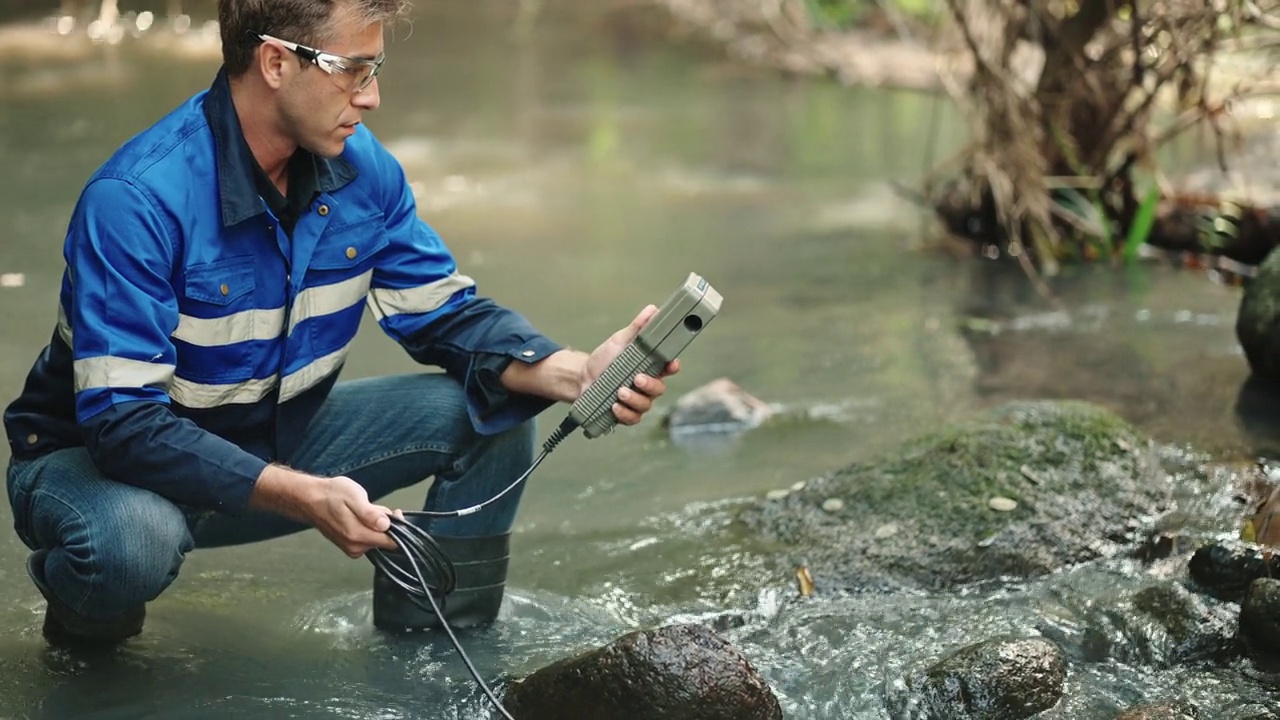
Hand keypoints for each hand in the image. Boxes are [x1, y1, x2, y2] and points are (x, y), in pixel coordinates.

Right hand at [306, 476, 401, 556]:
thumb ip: (370, 513)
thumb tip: (386, 525)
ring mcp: (351, 548)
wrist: (308, 499)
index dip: (398, 527)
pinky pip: (367, 538)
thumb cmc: (330, 494)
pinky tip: (358, 515)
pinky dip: (367, 527)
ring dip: (375, 524)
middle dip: (385, 523)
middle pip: (385, 540)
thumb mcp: (354, 496)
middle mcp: (355, 547)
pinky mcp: (349, 546)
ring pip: (376, 538)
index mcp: (358, 536)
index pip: (392, 543)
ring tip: (362, 509)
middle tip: (374, 507)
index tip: (395, 512)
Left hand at [581, 304, 680, 426]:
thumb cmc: (605, 359)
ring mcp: (637, 401)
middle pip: (659, 389)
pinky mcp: (625, 413)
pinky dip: (625, 413)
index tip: (671, 364)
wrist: (582, 377)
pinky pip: (632, 418)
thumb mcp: (620, 341)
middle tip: (637, 378)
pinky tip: (615, 406)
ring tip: (620, 392)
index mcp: (649, 366)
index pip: (668, 368)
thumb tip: (652, 310)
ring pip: (646, 405)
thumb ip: (637, 328)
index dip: (673, 367)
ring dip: (635, 400)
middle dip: (650, 385)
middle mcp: (646, 385)